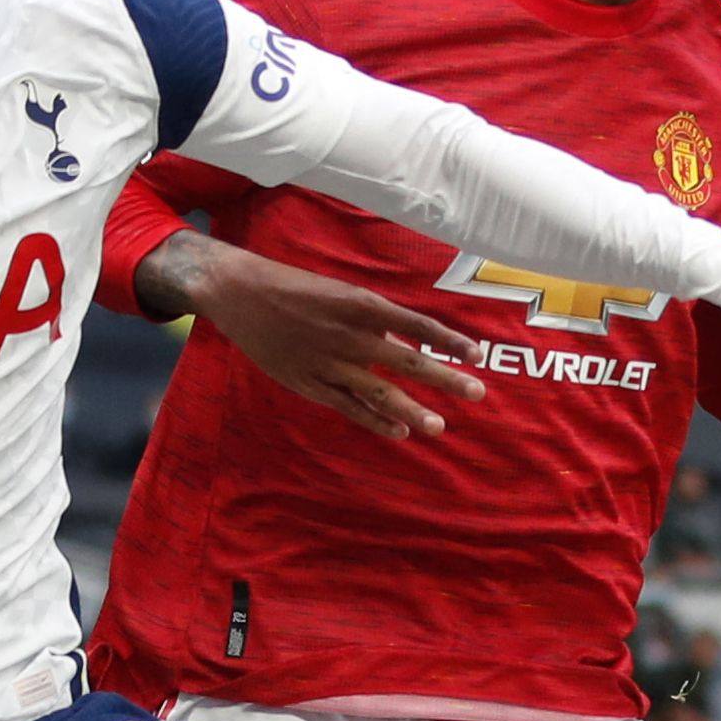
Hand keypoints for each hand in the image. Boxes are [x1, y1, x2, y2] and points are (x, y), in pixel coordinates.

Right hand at [156, 232, 482, 438]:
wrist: (242, 293)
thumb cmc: (297, 289)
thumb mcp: (341, 294)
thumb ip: (374, 321)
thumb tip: (406, 345)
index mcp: (362, 305)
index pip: (417, 325)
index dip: (448, 340)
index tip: (477, 354)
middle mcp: (351, 335)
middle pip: (407, 361)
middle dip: (445, 378)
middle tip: (477, 393)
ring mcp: (330, 362)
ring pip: (380, 391)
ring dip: (413, 410)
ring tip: (440, 427)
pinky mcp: (310, 383)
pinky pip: (349, 406)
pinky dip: (375, 420)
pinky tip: (400, 432)